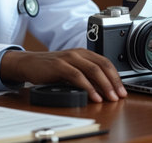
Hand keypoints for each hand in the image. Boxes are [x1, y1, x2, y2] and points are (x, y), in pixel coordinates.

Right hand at [0, 48, 126, 102]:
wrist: (29, 63)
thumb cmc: (51, 68)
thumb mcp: (71, 68)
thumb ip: (86, 75)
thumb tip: (103, 88)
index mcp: (83, 53)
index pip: (105, 62)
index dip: (116, 76)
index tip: (123, 90)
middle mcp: (78, 53)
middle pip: (102, 65)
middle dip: (114, 81)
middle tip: (120, 95)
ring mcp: (69, 58)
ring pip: (93, 70)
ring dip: (104, 85)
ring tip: (110, 98)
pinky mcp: (59, 65)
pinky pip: (78, 76)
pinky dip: (88, 87)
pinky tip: (94, 96)